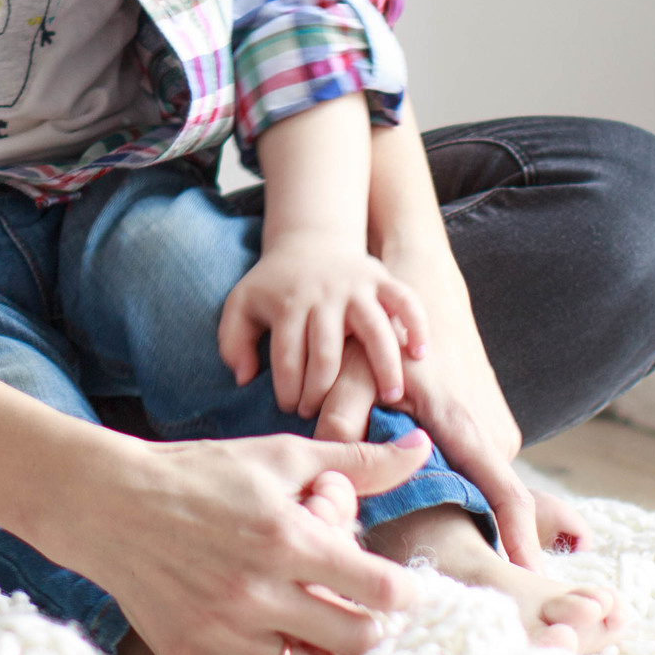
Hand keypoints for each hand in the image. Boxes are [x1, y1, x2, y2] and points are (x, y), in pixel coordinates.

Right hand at [62, 430, 434, 654]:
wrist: (109, 504)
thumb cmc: (200, 474)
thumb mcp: (279, 456)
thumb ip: (356, 462)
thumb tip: (423, 449)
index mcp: (288, 539)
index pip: (382, 591)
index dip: (406, 593)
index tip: (403, 589)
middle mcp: (260, 593)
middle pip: (358, 641)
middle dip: (369, 623)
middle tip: (356, 604)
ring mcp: (225, 632)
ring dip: (320, 645)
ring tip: (307, 614)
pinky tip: (260, 630)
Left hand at [216, 238, 429, 419]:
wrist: (309, 241)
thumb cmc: (275, 285)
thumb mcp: (241, 306)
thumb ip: (233, 342)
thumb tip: (243, 378)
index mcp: (288, 305)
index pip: (287, 357)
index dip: (288, 390)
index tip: (291, 409)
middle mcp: (324, 297)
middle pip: (327, 352)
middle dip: (323, 390)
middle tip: (322, 412)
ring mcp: (357, 287)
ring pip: (373, 328)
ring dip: (383, 365)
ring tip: (390, 397)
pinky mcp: (382, 279)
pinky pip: (405, 299)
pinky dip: (416, 323)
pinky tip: (421, 353)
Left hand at [313, 334, 592, 571]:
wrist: (413, 292)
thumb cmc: (379, 335)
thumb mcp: (351, 372)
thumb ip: (342, 419)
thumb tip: (335, 477)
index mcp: (461, 423)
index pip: (505, 490)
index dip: (518, 536)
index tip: (528, 580)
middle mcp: (486, 433)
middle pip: (489, 502)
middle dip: (481, 541)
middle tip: (464, 589)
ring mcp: (490, 432)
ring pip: (478, 487)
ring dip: (462, 512)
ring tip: (441, 552)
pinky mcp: (481, 431)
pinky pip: (472, 472)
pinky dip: (456, 490)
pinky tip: (428, 505)